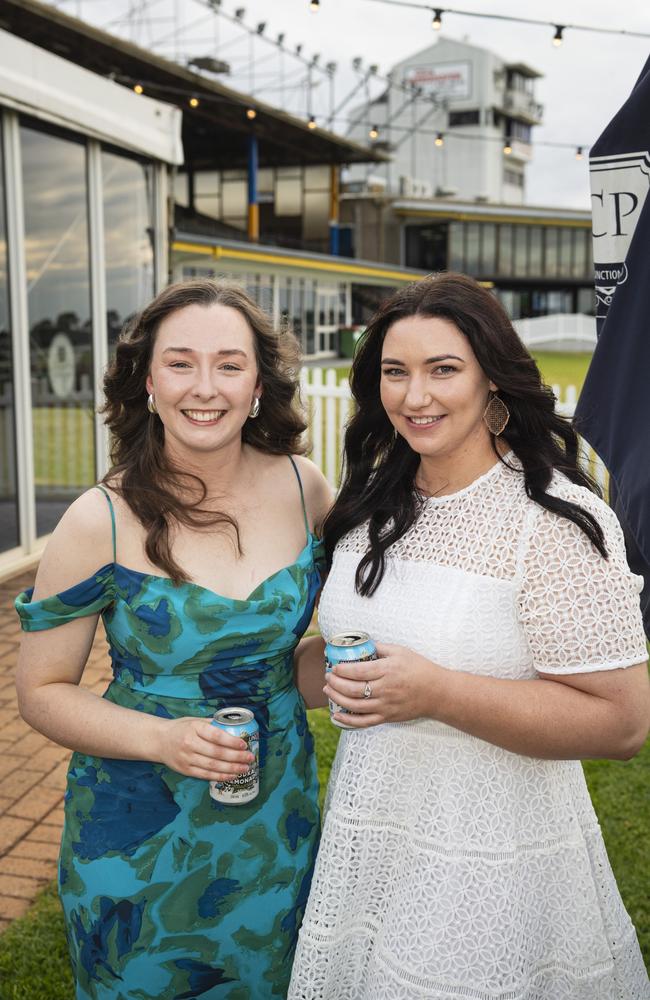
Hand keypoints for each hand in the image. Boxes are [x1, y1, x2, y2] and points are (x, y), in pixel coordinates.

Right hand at [158, 716, 254, 780]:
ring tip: (244, 769)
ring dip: (231, 769)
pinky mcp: (185, 770)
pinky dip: (220, 776)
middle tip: (250, 758)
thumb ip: (212, 724)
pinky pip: (205, 775)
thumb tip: (234, 726)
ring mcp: (187, 758)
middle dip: (236, 757)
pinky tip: (231, 776)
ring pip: (212, 766)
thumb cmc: (180, 728)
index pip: (216, 736)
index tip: (244, 744)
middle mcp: (190, 744)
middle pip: (217, 753)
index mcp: (194, 728)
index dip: (231, 741)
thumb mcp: (194, 720)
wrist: (158, 740)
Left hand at [324, 642, 439, 727]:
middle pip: (353, 689)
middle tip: (327, 677)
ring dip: (337, 699)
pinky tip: (336, 716)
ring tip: (328, 691)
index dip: (342, 670)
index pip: (359, 671)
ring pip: (355, 706)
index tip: (333, 667)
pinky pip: (364, 722)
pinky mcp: (387, 717)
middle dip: (335, 684)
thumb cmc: (420, 669)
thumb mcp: (401, 651)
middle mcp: (385, 689)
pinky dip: (348, 721)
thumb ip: (380, 647)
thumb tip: (362, 643)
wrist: (437, 693)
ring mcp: (385, 706)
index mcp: (388, 670)